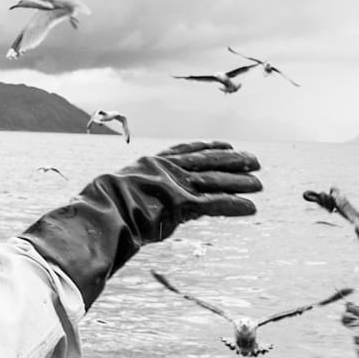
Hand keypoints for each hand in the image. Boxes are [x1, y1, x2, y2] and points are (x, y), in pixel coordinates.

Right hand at [21, 141, 262, 305]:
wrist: (99, 212)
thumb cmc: (99, 209)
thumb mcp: (115, 195)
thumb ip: (131, 195)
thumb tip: (127, 205)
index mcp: (150, 163)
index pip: (184, 151)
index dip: (208, 147)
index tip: (226, 145)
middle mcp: (166, 169)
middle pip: (206, 161)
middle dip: (232, 161)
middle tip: (254, 160)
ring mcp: (175, 185)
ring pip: (215, 180)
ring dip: (240, 182)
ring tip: (260, 184)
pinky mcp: (183, 203)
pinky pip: (214, 203)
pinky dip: (234, 205)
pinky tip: (251, 207)